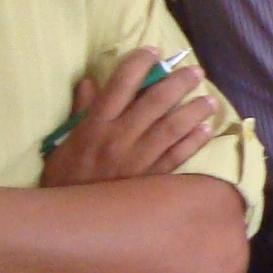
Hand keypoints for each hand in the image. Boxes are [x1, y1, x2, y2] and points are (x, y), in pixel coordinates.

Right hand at [42, 47, 217, 187]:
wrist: (69, 221)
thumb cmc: (64, 177)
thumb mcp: (63, 141)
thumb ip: (81, 110)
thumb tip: (90, 82)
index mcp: (94, 125)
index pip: (120, 85)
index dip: (139, 64)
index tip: (153, 51)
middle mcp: (118, 138)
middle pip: (154, 102)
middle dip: (177, 83)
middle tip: (195, 70)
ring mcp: (137, 160)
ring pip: (172, 128)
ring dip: (194, 110)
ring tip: (209, 98)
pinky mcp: (151, 180)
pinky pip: (178, 156)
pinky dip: (194, 141)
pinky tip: (207, 129)